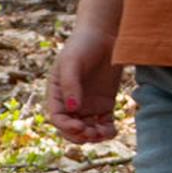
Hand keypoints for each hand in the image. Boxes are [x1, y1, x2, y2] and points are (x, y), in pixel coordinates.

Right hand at [47, 24, 125, 144]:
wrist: (104, 35)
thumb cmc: (82, 46)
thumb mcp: (72, 62)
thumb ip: (70, 84)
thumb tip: (72, 108)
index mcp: (58, 95)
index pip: (58, 119)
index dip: (66, 128)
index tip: (79, 126)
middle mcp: (71, 104)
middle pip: (72, 130)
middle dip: (80, 136)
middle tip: (92, 133)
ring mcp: (88, 106)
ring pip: (89, 130)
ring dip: (95, 137)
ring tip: (104, 133)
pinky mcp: (105, 105)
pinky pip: (104, 125)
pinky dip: (107, 132)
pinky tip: (113, 130)